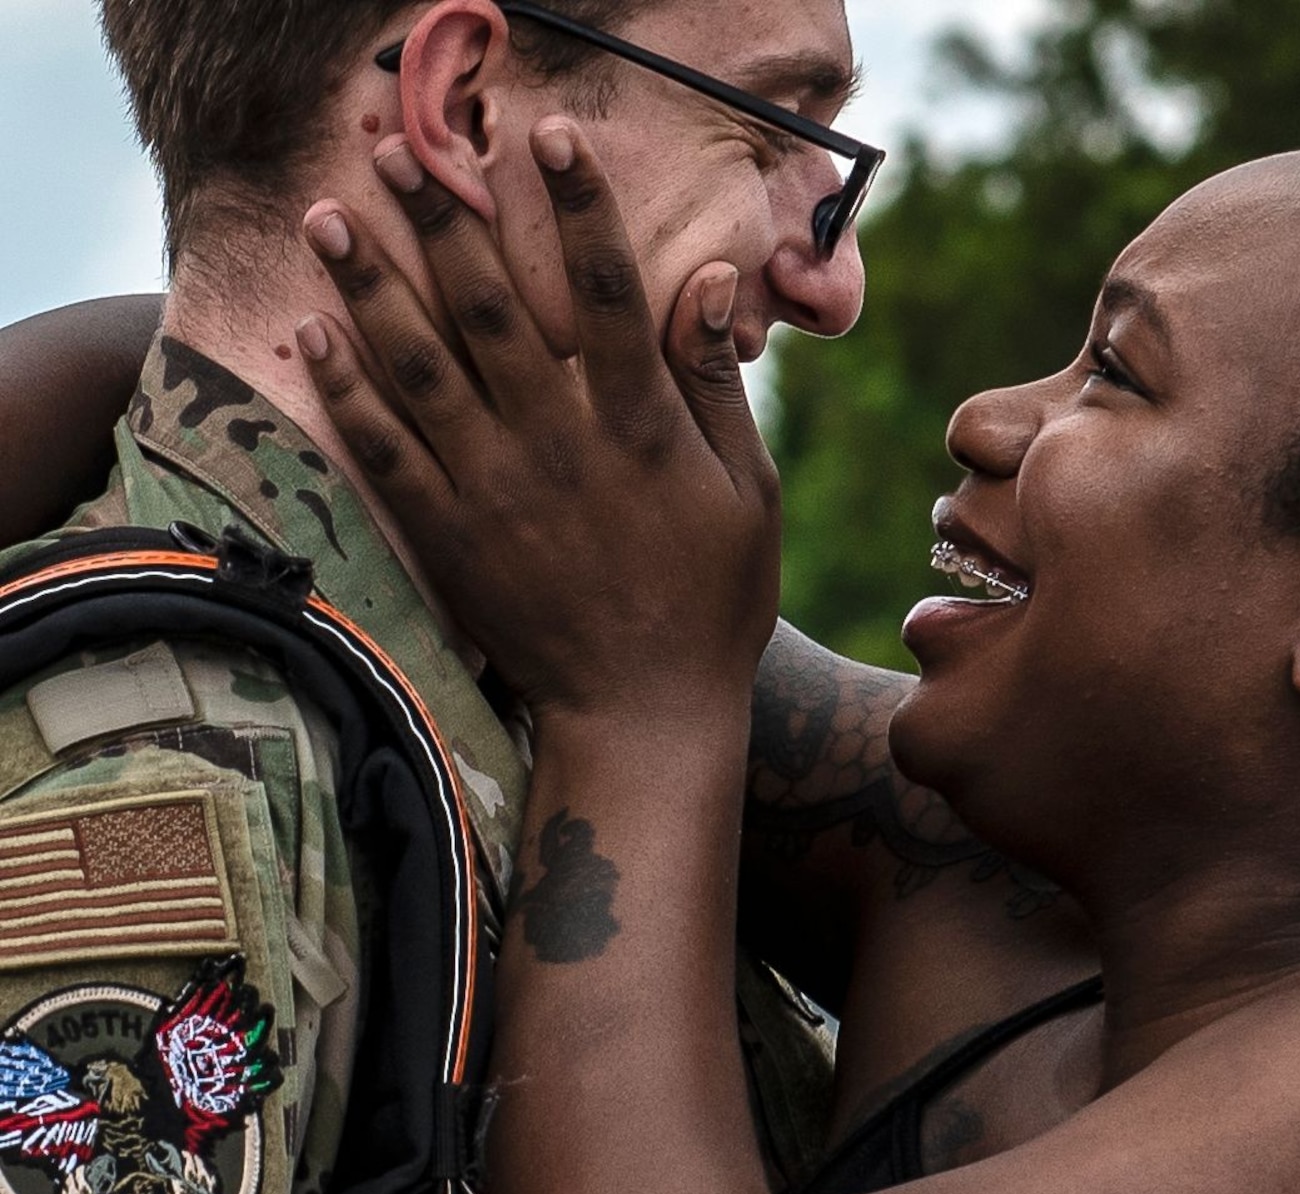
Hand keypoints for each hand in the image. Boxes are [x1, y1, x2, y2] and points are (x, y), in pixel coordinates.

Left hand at [294, 119, 779, 729]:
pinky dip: (346, 386)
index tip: (551, 138)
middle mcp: (559, 444)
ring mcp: (495, 490)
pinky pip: (384, 448)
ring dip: (369, 281)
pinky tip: (313, 329)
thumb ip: (714, 386)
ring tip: (329, 214)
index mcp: (640, 427)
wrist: (643, 712)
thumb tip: (704, 282)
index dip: (579, 208)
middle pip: (493, 306)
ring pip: (419, 364)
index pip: (608, 292)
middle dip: (442, 217)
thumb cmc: (712, 601)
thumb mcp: (749, 493)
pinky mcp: (449, 535)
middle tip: (400, 147)